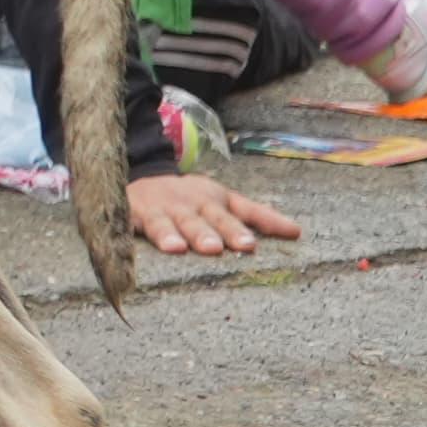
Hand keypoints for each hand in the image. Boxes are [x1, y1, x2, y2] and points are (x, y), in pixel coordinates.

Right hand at [125, 171, 300, 256]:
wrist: (140, 178)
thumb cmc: (189, 199)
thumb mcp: (223, 200)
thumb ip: (257, 216)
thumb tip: (298, 232)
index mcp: (213, 200)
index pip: (236, 213)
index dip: (248, 226)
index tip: (262, 242)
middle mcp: (187, 204)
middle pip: (202, 219)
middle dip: (213, 232)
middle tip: (223, 248)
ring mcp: (158, 210)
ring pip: (166, 223)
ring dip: (171, 234)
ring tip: (178, 248)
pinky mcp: (132, 215)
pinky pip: (132, 226)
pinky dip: (130, 234)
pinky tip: (128, 245)